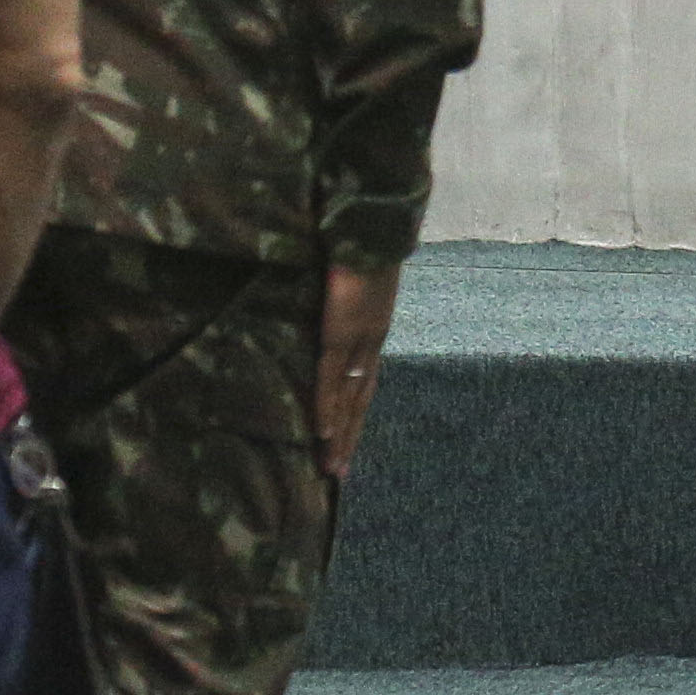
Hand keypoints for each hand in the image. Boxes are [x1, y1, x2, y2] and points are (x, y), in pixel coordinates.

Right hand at [316, 254, 405, 485]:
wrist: (370, 222)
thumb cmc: (358, 242)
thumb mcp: (352, 278)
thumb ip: (342, 297)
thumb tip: (327, 303)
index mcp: (374, 328)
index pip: (366, 381)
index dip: (356, 412)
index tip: (348, 440)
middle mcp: (371, 341)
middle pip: (361, 399)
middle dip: (350, 437)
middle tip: (339, 472)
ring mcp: (357, 339)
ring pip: (348, 398)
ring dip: (340, 435)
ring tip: (330, 467)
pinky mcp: (340, 332)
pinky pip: (331, 377)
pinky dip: (326, 407)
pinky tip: (321, 433)